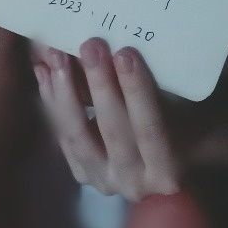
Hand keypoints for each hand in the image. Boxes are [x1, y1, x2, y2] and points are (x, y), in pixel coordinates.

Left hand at [34, 38, 179, 201]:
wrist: (169, 155)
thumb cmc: (182, 121)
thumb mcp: (179, 107)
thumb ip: (158, 88)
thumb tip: (123, 47)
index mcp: (166, 169)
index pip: (150, 129)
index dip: (137, 91)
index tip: (125, 53)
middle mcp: (134, 182)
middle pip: (113, 131)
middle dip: (100, 84)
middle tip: (90, 45)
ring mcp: (103, 181)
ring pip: (78, 136)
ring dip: (65, 92)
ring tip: (57, 56)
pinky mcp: (81, 172)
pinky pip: (62, 135)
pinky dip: (52, 102)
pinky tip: (45, 71)